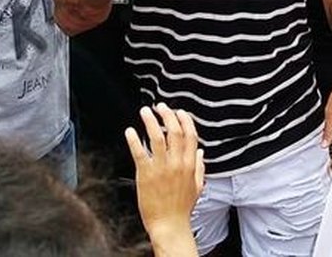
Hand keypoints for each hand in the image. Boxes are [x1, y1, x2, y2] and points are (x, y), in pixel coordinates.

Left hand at [126, 104, 203, 246]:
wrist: (169, 224)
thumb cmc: (182, 207)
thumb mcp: (197, 186)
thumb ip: (199, 167)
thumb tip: (202, 151)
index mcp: (190, 164)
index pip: (190, 134)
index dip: (184, 120)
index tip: (178, 111)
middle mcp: (177, 163)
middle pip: (174, 131)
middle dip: (167, 115)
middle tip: (159, 107)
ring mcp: (161, 168)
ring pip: (157, 137)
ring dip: (150, 121)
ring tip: (145, 112)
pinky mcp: (146, 174)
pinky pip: (139, 152)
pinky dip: (134, 139)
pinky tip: (130, 131)